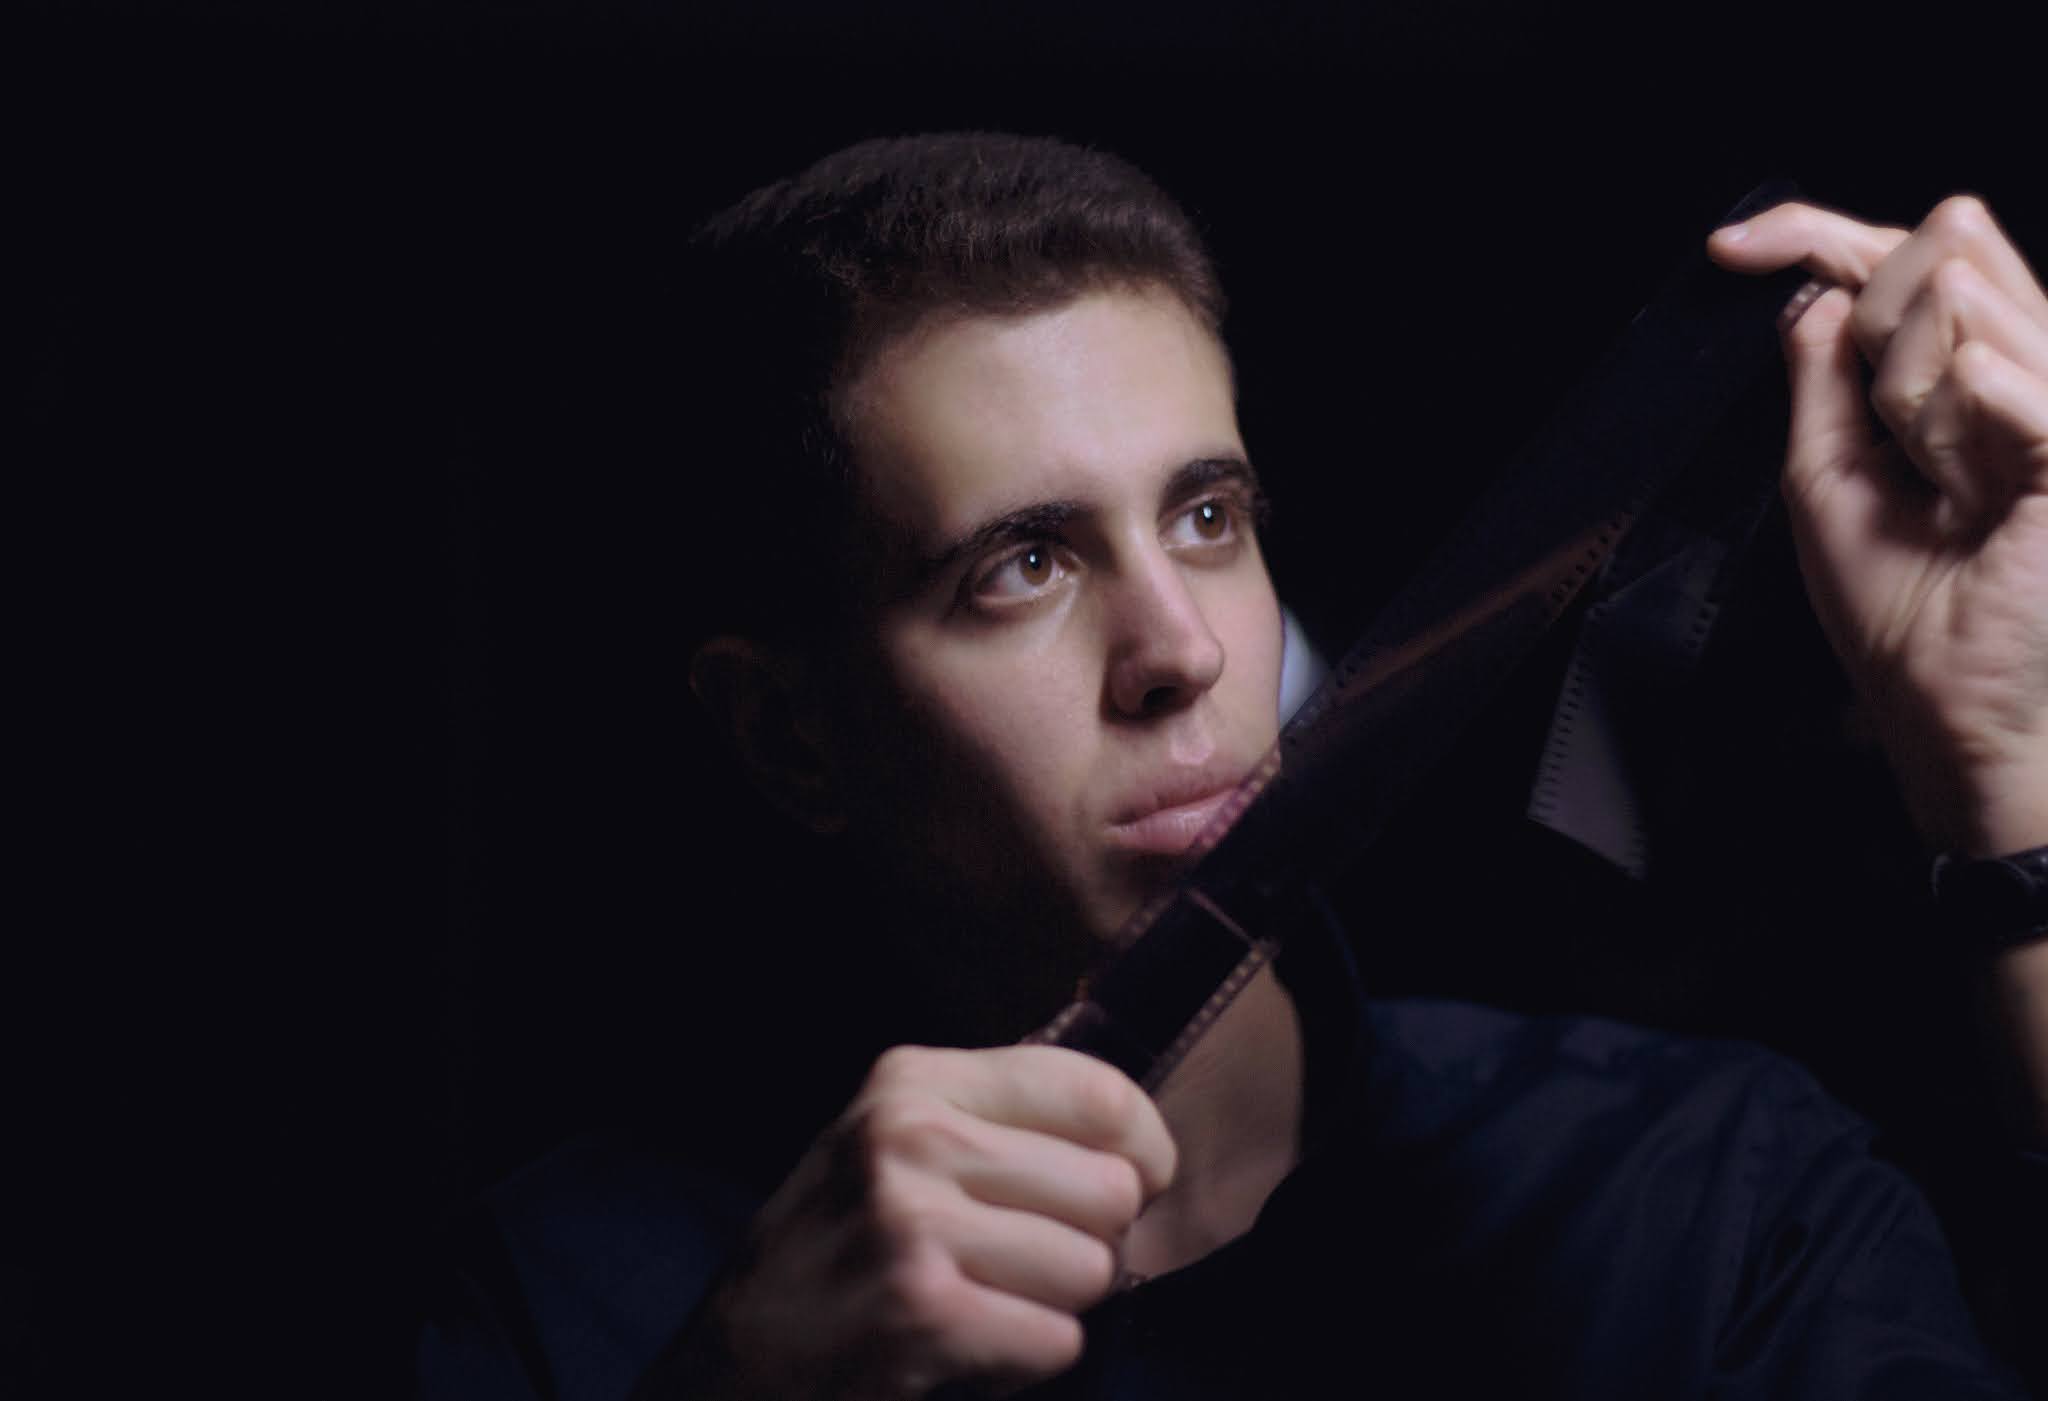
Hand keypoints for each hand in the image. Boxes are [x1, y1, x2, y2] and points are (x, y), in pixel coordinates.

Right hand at [647, 1044, 1175, 1399]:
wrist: (735, 1359)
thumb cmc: (841, 1248)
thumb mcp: (896, 1143)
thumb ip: (1000, 1120)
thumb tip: (1136, 1138)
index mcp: (915, 1082)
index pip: (1096, 1092)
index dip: (1144, 1149)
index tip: (1137, 1183)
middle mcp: (909, 1137)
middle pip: (1110, 1188)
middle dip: (1093, 1241)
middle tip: (1030, 1262)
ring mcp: (910, 1226)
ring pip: (1093, 1270)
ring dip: (1056, 1306)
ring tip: (988, 1303)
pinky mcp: (920, 1315)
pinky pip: (1057, 1339)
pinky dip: (1027, 1359)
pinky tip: (968, 1347)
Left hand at [1708, 196, 2047, 855]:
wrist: (1953, 709)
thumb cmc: (1901, 616)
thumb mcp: (1827, 478)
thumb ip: (1822, 376)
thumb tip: (1813, 286)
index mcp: (1968, 373)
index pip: (1903, 253)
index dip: (1809, 230)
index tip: (1729, 247)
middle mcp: (2024, 365)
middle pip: (1931, 249)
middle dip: (1870, 335)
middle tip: (1890, 444)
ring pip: (1951, 300)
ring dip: (1904, 401)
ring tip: (1940, 487)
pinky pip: (1992, 369)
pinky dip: (1946, 420)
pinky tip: (1967, 487)